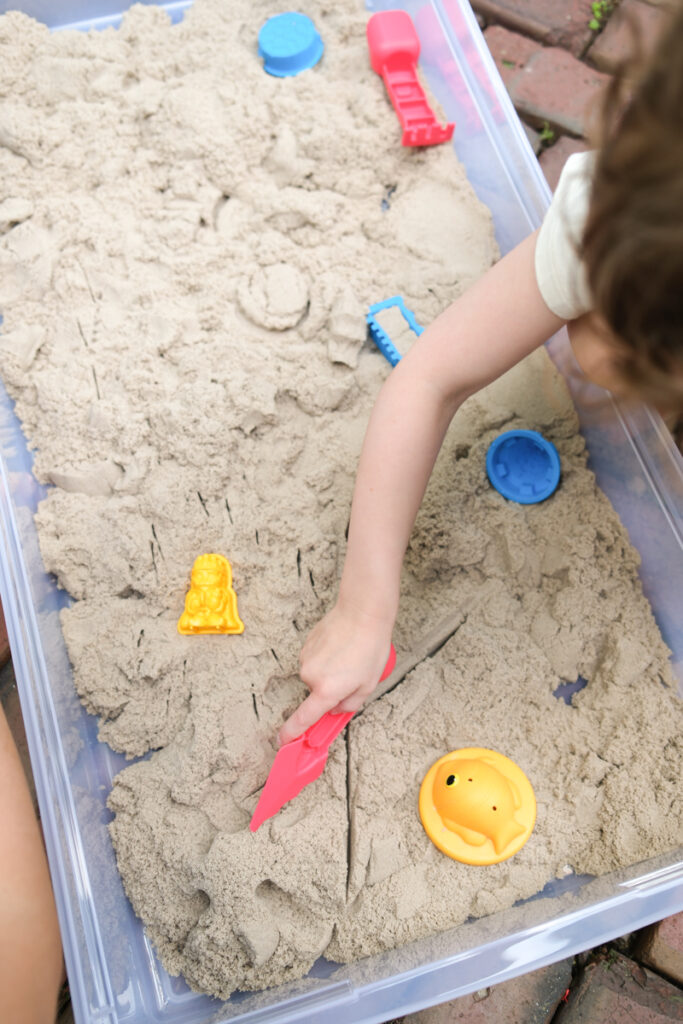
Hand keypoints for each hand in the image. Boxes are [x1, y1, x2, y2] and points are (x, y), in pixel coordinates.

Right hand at [278, 604, 392, 745]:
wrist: (361, 613)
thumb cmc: (370, 648)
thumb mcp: (368, 685)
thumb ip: (349, 705)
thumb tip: (335, 709)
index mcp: (326, 690)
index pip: (303, 719)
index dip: (292, 733)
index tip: (282, 741)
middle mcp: (311, 676)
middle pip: (317, 695)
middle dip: (331, 690)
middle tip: (352, 674)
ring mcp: (306, 659)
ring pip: (316, 676)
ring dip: (329, 672)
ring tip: (349, 655)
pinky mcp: (306, 645)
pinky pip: (314, 660)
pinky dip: (325, 658)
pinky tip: (340, 646)